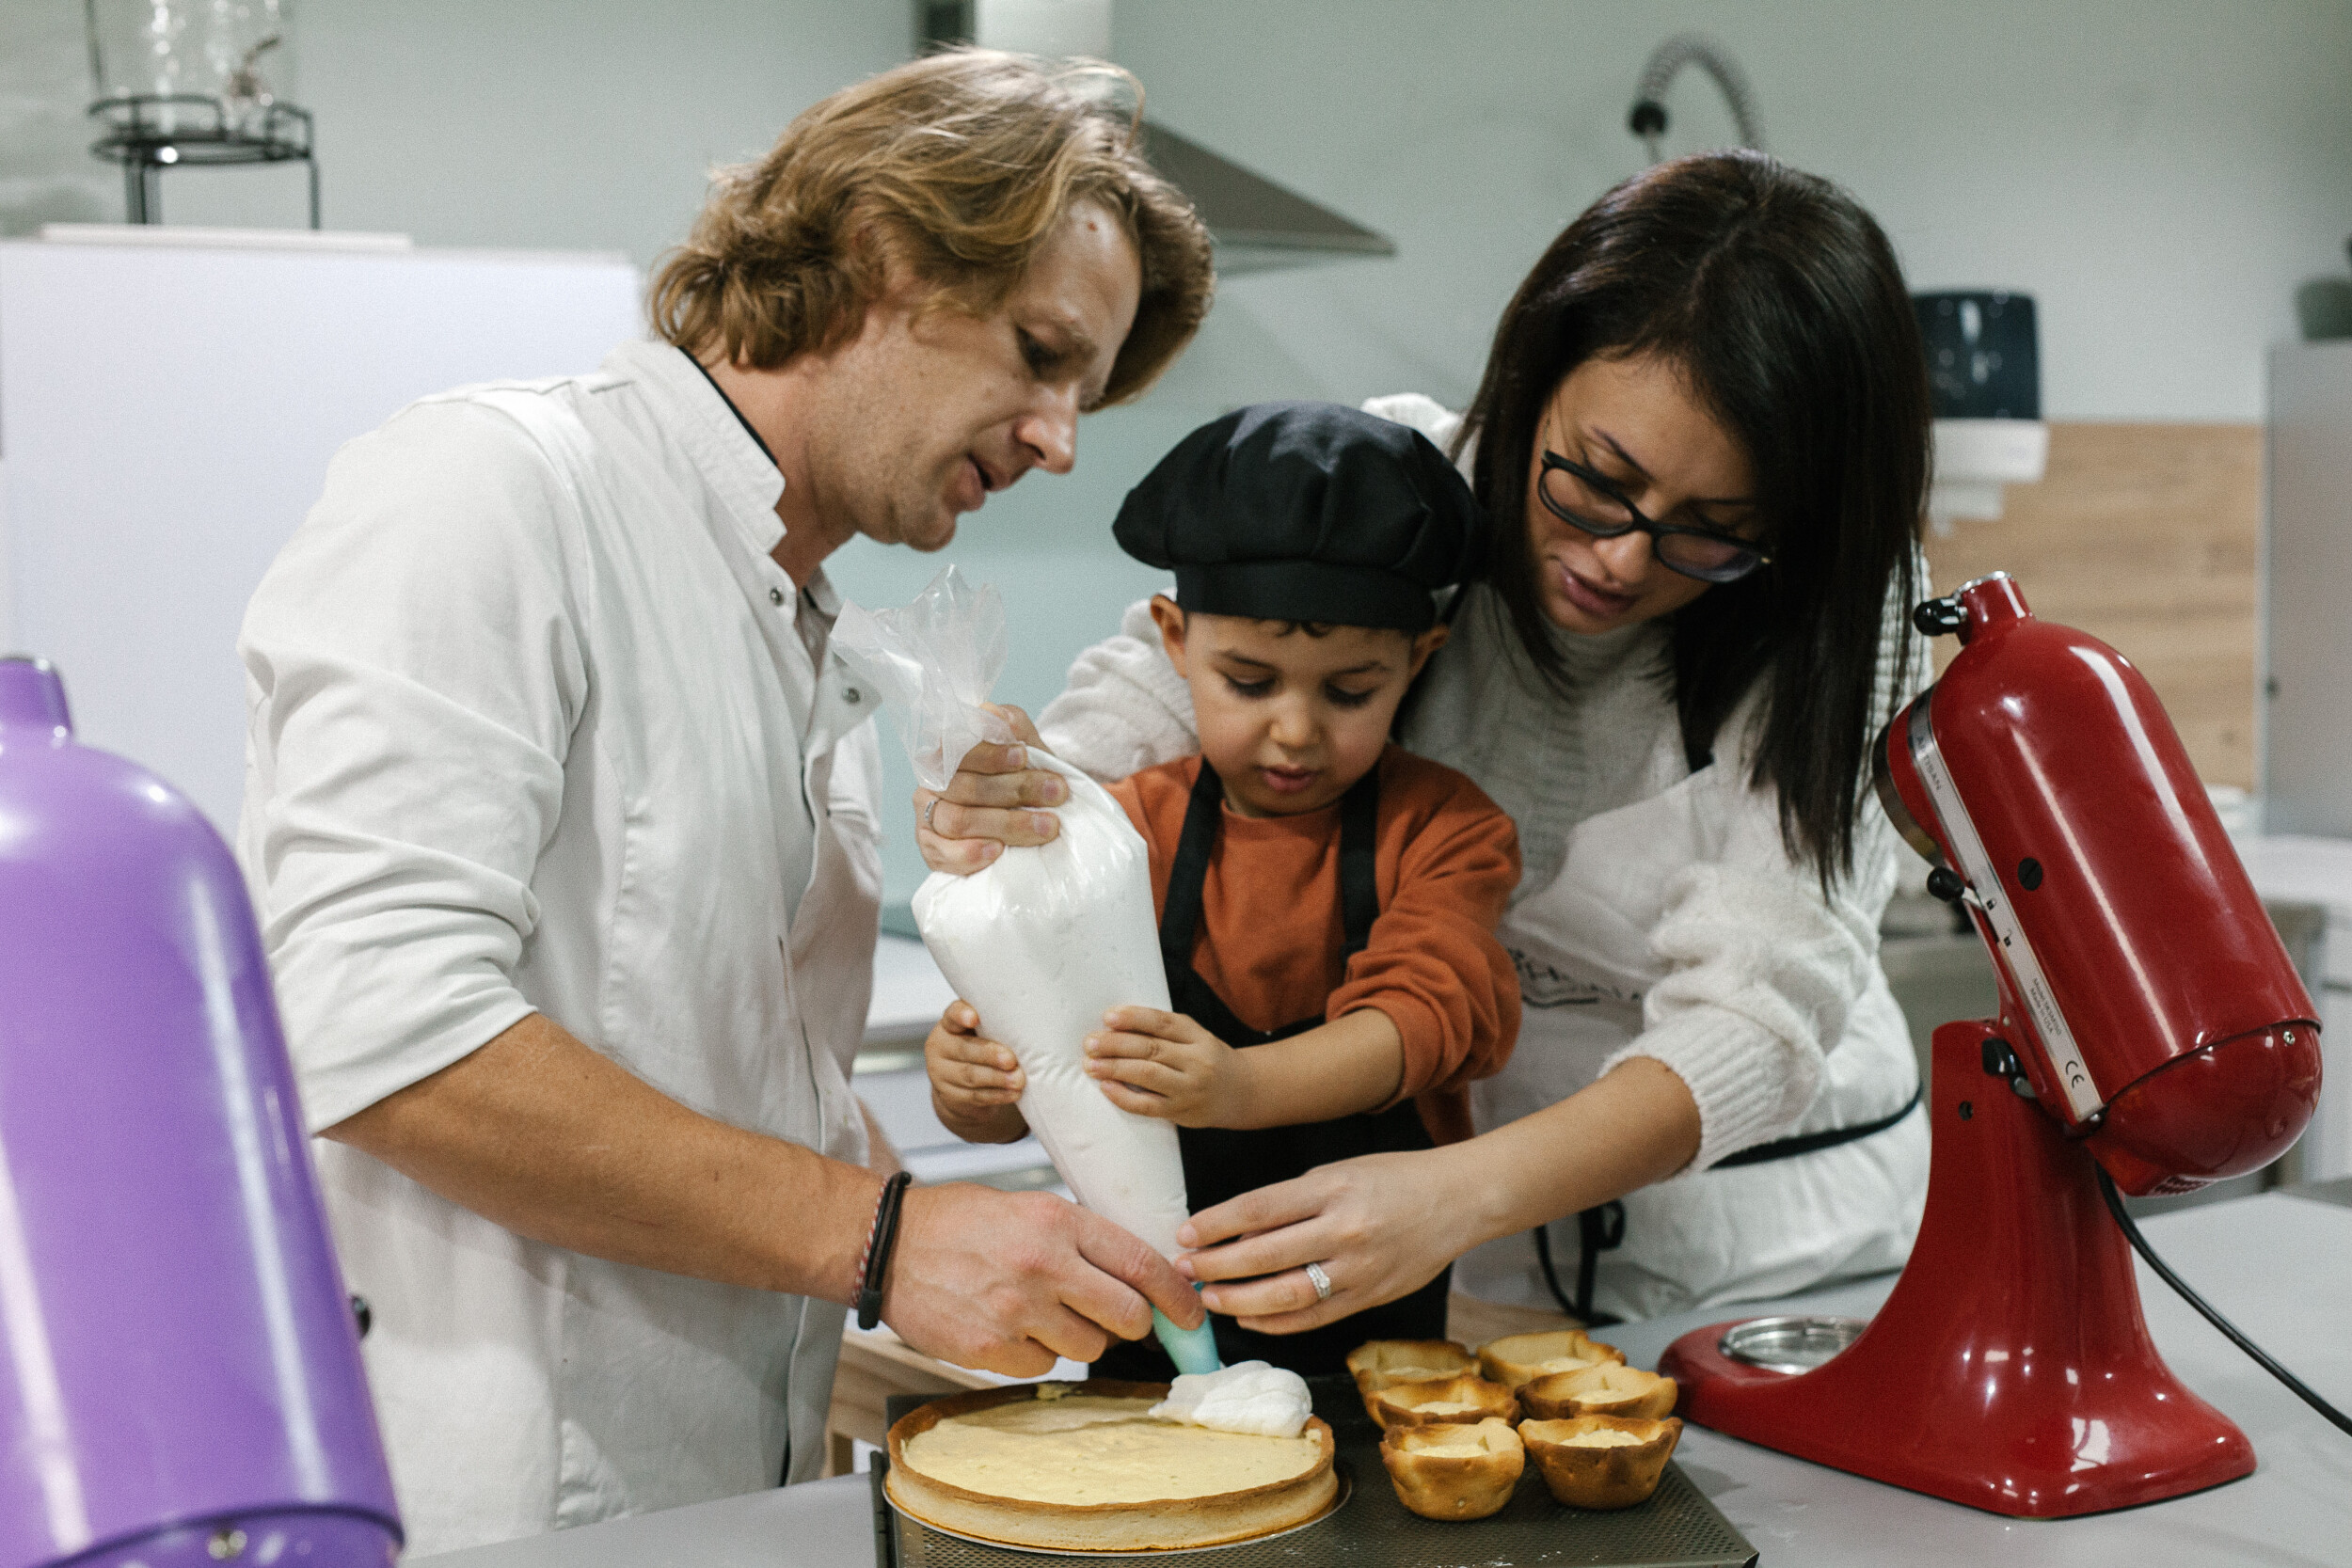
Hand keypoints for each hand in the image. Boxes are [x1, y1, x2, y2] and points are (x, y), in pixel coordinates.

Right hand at [883, 1183, 1205, 1375]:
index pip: (1143, 1265)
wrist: (888, 1244)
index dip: (1179, 1296)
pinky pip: (1043, 1367)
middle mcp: (1044, 1266)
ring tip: (1045, 1312)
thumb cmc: (960, 1221)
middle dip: (1133, 1324)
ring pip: (1088, 1348)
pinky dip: (1036, 1354)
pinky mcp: (989, 1348)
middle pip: (1128, 1317)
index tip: (1191, 1314)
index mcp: (1060, 1222)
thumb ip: (1084, 1240)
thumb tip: (1141, 1277)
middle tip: (1116, 1318)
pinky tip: (1011, 1327)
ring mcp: (1016, 1311)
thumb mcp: (1031, 1207)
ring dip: (1080, 1337)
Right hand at [914, 704, 1067, 874]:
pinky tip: (997, 851)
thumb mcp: (1030, 749)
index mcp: (950, 749)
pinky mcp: (932, 850)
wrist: (1036, 815)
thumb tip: (995, 713)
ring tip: (1047, 826)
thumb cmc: (1027, 777)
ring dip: (1007, 824)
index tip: (1025, 756)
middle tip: (1057, 793)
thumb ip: (1015, 728)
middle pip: (965, 787)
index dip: (991, 755)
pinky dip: (969, 854)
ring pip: (958, 820)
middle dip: (1015, 790)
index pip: (959, 749)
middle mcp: (933, 781)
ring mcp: (929, 816)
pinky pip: (943, 854)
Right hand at [925, 1000, 1028, 1143]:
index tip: (974, 1018)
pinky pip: (975, 1096)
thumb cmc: (982, 1047)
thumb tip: (1033, 1019)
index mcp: (950, 1024)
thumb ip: (998, 1024)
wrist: (962, 1085)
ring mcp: (942, 1073)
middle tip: (1011, 1060)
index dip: (962, 1015)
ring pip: (970, 1075)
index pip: (952, 1014)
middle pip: (964, 1049)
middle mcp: (941, 1046)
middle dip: (990, 1054)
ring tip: (1018, 1080)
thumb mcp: (984, 1032)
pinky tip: (1013, 1093)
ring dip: (997, 1078)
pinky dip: (997, 1095)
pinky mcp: (950, 1096)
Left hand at [1084, 1006, 1245, 1127]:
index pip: (1163, 1023)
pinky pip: (1147, 1105)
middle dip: (1115, 1044)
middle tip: (1090, 1042)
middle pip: (1151, 1048)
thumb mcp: (1196, 1037)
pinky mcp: (1181, 1112)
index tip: (1108, 1017)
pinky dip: (1124, 1096)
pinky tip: (1106, 1087)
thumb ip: (1165, 1030)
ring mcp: (1189, 1088)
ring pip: (1147, 1074)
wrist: (1242, 1092)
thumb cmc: (1207, 1059)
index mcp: (1198, 1036)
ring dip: (1115, 1068)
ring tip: (1091, 1064)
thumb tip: (1116, 1025)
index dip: (1134, 1018)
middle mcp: (1196, 1060)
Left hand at [1172, 1147, 1466, 1334]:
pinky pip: (1314, 1318)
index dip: (1214, 1225)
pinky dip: (1275, 1322)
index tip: (1183, 1234)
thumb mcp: (1338, 1172)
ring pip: (1285, 1295)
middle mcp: (1344, 1230)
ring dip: (1238, 1300)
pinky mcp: (1370, 1298)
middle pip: (1264, 1255)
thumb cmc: (1392, 1179)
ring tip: (1209, 1298)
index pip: (1258, 1209)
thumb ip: (1290, 1202)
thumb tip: (1237, 1234)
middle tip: (1184, 1269)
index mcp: (1332, 1188)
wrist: (1457, 1201)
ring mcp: (1359, 1270)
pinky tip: (1247, 1317)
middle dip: (1215, 1266)